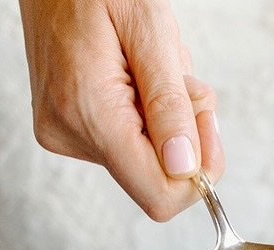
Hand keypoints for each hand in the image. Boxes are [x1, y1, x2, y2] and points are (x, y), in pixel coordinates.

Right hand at [17, 0, 224, 219]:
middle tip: (178, 75)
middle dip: (185, 130)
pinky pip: (131, 138)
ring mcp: (65, 133)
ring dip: (168, 114)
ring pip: (147, 155)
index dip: (199, 172)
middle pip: (157, 175)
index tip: (207, 121)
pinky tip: (133, 70)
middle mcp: (69, 135)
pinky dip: (148, 109)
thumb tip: (185, 167)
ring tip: (147, 63)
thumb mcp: (149, 30)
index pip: (158, 194)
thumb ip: (169, 104)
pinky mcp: (69, 127)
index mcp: (87, 114)